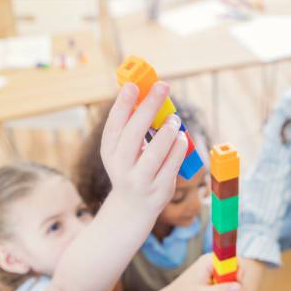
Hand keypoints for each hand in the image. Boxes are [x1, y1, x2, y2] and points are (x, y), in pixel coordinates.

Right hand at [101, 81, 187, 215]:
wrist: (133, 205)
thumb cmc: (131, 165)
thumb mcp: (124, 148)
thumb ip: (132, 124)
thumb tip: (147, 91)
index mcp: (109, 151)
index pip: (114, 125)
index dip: (123, 104)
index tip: (134, 85)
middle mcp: (121, 166)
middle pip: (134, 134)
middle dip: (149, 107)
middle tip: (162, 86)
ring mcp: (140, 180)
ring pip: (156, 152)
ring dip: (168, 130)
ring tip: (174, 120)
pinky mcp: (159, 190)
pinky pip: (172, 165)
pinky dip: (179, 148)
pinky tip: (181, 138)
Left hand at [164, 254, 239, 290]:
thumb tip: (238, 287)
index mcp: (209, 261)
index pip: (232, 260)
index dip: (239, 273)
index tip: (239, 288)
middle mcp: (213, 264)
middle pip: (235, 272)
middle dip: (238, 289)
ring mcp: (214, 272)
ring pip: (232, 281)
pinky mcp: (214, 281)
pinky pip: (226, 287)